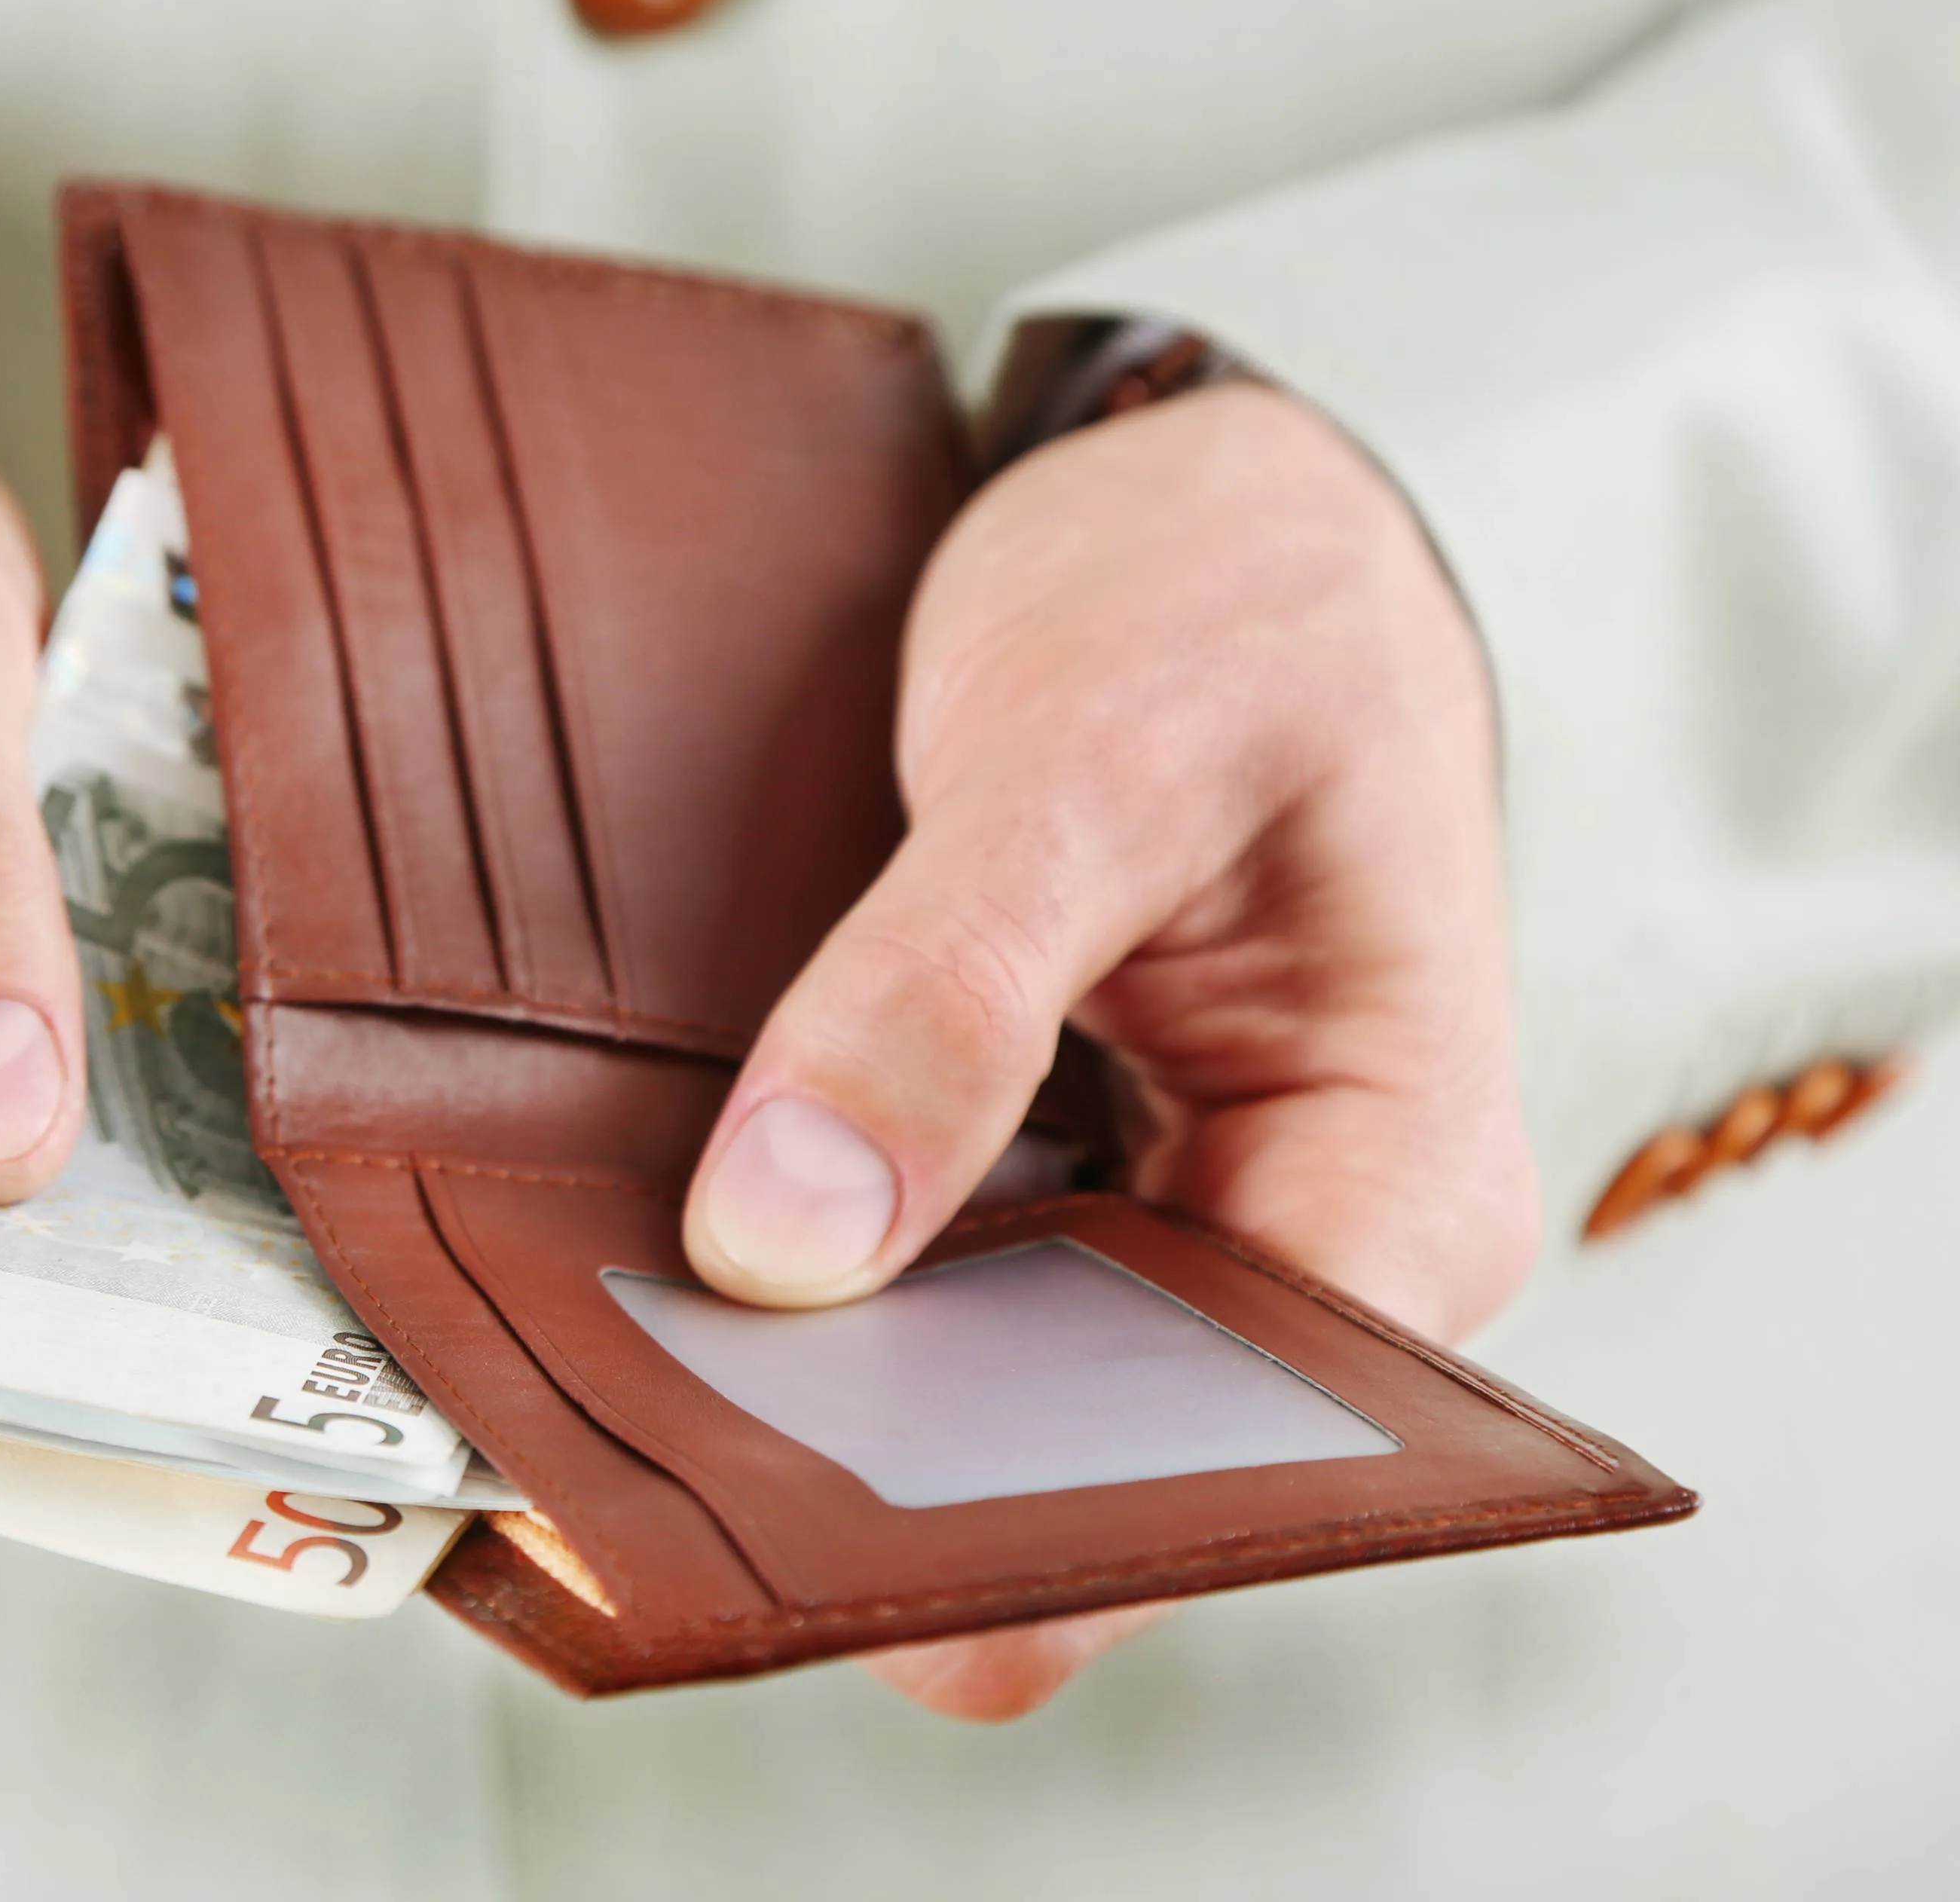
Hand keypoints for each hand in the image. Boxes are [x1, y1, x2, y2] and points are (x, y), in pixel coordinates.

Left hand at [678, 383, 1537, 1719]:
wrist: (1215, 520)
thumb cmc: (1228, 604)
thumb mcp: (1096, 753)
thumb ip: (949, 988)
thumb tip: (787, 1242)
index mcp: (1402, 1188)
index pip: (1225, 1468)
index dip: (1013, 1528)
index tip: (791, 1500)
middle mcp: (1301, 1252)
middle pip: (1089, 1469)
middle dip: (881, 1458)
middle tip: (659, 1410)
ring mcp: (1178, 1226)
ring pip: (990, 1396)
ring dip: (828, 1374)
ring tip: (647, 1331)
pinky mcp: (1070, 1186)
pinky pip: (937, 1291)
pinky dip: (821, 1280)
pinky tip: (694, 1255)